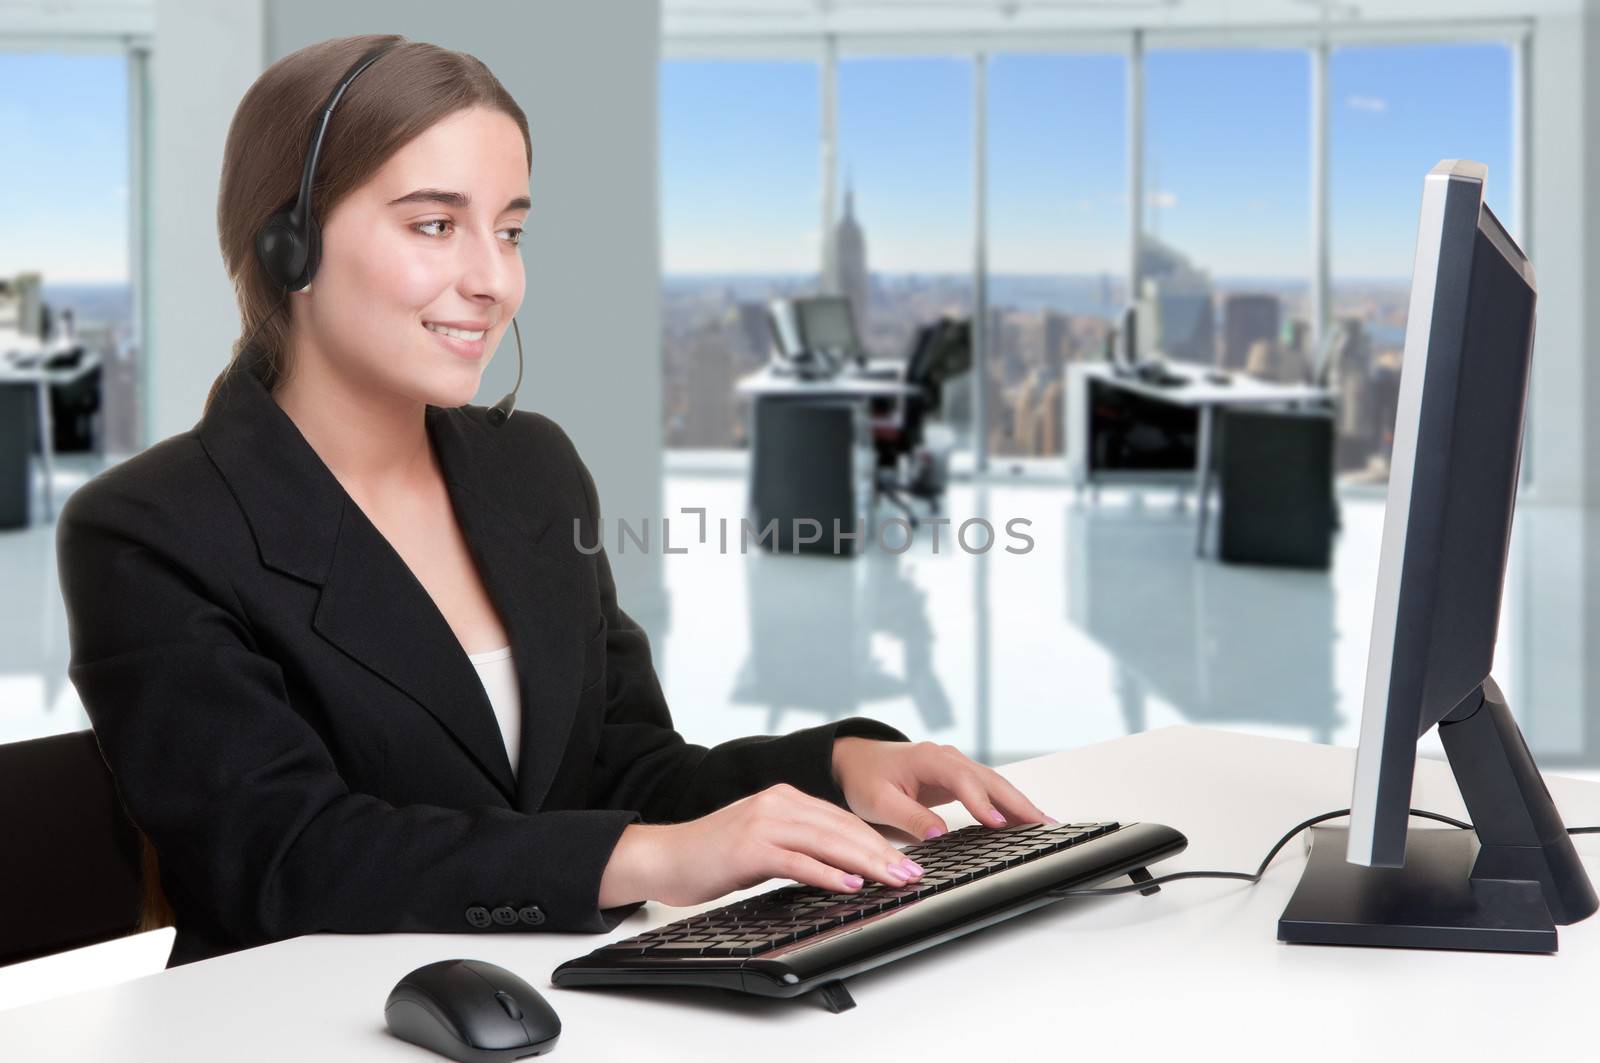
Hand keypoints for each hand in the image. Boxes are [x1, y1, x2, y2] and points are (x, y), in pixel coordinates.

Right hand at [597, 782, 926, 908]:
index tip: (907, 861)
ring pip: (827, 841)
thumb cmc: (712, 855)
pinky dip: (827, 873)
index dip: (879, 841)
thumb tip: (843, 868)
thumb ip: (798, 846)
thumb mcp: (763, 843)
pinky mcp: (749, 847)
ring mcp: (763, 822)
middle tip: (913, 874)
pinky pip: (797, 860)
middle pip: (842, 828)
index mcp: (784, 798)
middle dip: (883, 853)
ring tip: (894, 880)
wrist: (664, 856)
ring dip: (866, 863)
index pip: (843, 819)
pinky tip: (849, 884)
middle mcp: (777, 803)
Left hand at [830, 738, 1056, 840]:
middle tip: (1045, 825)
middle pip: (990, 779)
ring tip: (1045, 826)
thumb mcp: (879, 801)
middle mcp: (948, 758)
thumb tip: (938, 835)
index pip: (963, 780)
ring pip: (995, 784)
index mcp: (929, 759)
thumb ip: (910, 817)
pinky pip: (988, 790)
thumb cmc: (865, 777)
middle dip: (1018, 802)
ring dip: (1019, 804)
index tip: (998, 823)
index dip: (981, 801)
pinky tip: (1022, 821)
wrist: (857, 760)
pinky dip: (1007, 805)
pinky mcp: (958, 778)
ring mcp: (956, 766)